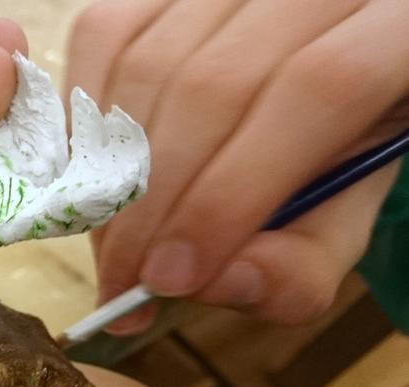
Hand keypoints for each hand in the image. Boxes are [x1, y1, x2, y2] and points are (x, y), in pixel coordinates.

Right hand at [67, 0, 408, 333]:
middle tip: (127, 278)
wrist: (315, 72)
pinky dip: (84, 118)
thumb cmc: (335, 146)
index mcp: (397, 28)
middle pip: (215, 84)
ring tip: (114, 242)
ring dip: (112, 172)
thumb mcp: (346, 208)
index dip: (230, 195)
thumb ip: (302, 259)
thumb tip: (217, 282)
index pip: (315, 91)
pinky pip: (104, 35)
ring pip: (151, 63)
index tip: (173, 277)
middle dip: (155, 200)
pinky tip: (97, 175)